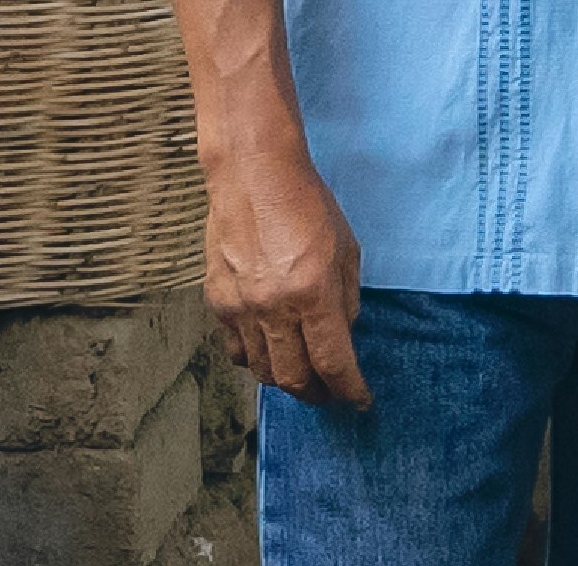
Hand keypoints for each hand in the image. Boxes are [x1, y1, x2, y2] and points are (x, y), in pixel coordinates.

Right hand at [205, 150, 370, 408]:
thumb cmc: (308, 205)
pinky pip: (235, 350)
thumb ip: (346, 299)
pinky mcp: (218, 301)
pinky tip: (269, 353)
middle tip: (330, 394)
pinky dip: (254, 360)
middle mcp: (274, 308)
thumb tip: (343, 335)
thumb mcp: (347, 250)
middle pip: (294, 378)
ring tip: (302, 376)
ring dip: (285, 381)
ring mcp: (241, 308)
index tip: (360, 401)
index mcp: (313, 294)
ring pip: (262, 371)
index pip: (333, 363)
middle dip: (317, 394)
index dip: (349, 390)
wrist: (254, 175)